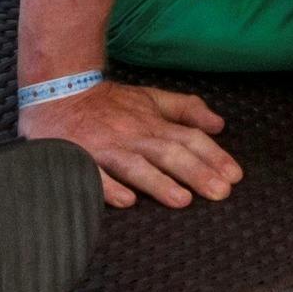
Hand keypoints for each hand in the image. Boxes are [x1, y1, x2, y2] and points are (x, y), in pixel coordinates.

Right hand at [24, 79, 241, 208]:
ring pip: (136, 166)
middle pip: (169, 153)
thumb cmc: (107, 102)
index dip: (213, 156)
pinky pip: (95, 176)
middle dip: (196, 172)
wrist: (57, 90)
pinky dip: (110, 188)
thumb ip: (185, 109)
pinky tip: (127, 201)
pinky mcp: (80, 158)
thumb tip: (219, 124)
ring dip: (159, 182)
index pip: (189, 138)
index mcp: (151, 123)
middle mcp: (132, 135)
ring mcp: (106, 148)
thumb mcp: (149, 98)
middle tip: (221, 193)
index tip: (234, 176)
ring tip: (182, 200)